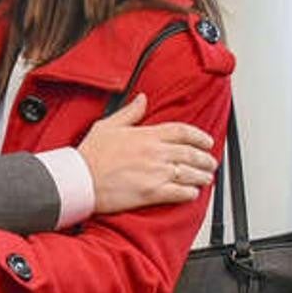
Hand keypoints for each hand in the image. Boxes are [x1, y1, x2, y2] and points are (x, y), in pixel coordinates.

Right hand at [77, 94, 217, 213]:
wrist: (81, 180)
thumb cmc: (91, 155)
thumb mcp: (108, 125)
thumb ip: (130, 112)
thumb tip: (142, 99)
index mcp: (146, 135)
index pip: (182, 131)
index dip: (199, 136)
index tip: (207, 141)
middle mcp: (155, 153)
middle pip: (191, 154)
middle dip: (206, 158)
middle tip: (210, 162)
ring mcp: (155, 173)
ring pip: (190, 174)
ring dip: (202, 176)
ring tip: (206, 177)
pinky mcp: (152, 193)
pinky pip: (180, 193)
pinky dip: (191, 193)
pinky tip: (193, 193)